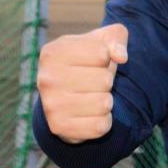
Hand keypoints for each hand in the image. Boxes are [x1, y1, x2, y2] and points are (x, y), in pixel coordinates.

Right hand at [37, 23, 128, 143]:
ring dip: (106, 101)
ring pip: (104, 103)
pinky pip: (100, 126)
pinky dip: (103, 120)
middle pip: (105, 80)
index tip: (94, 60)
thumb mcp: (103, 41)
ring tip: (92, 96)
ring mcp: (51, 105)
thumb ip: (116, 39)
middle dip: (106, 81)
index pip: (103, 54)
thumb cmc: (88, 62)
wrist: (67, 95)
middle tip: (93, 82)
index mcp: (53, 52)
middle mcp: (47, 79)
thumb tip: (121, 57)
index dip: (106, 57)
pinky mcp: (59, 128)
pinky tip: (89, 114)